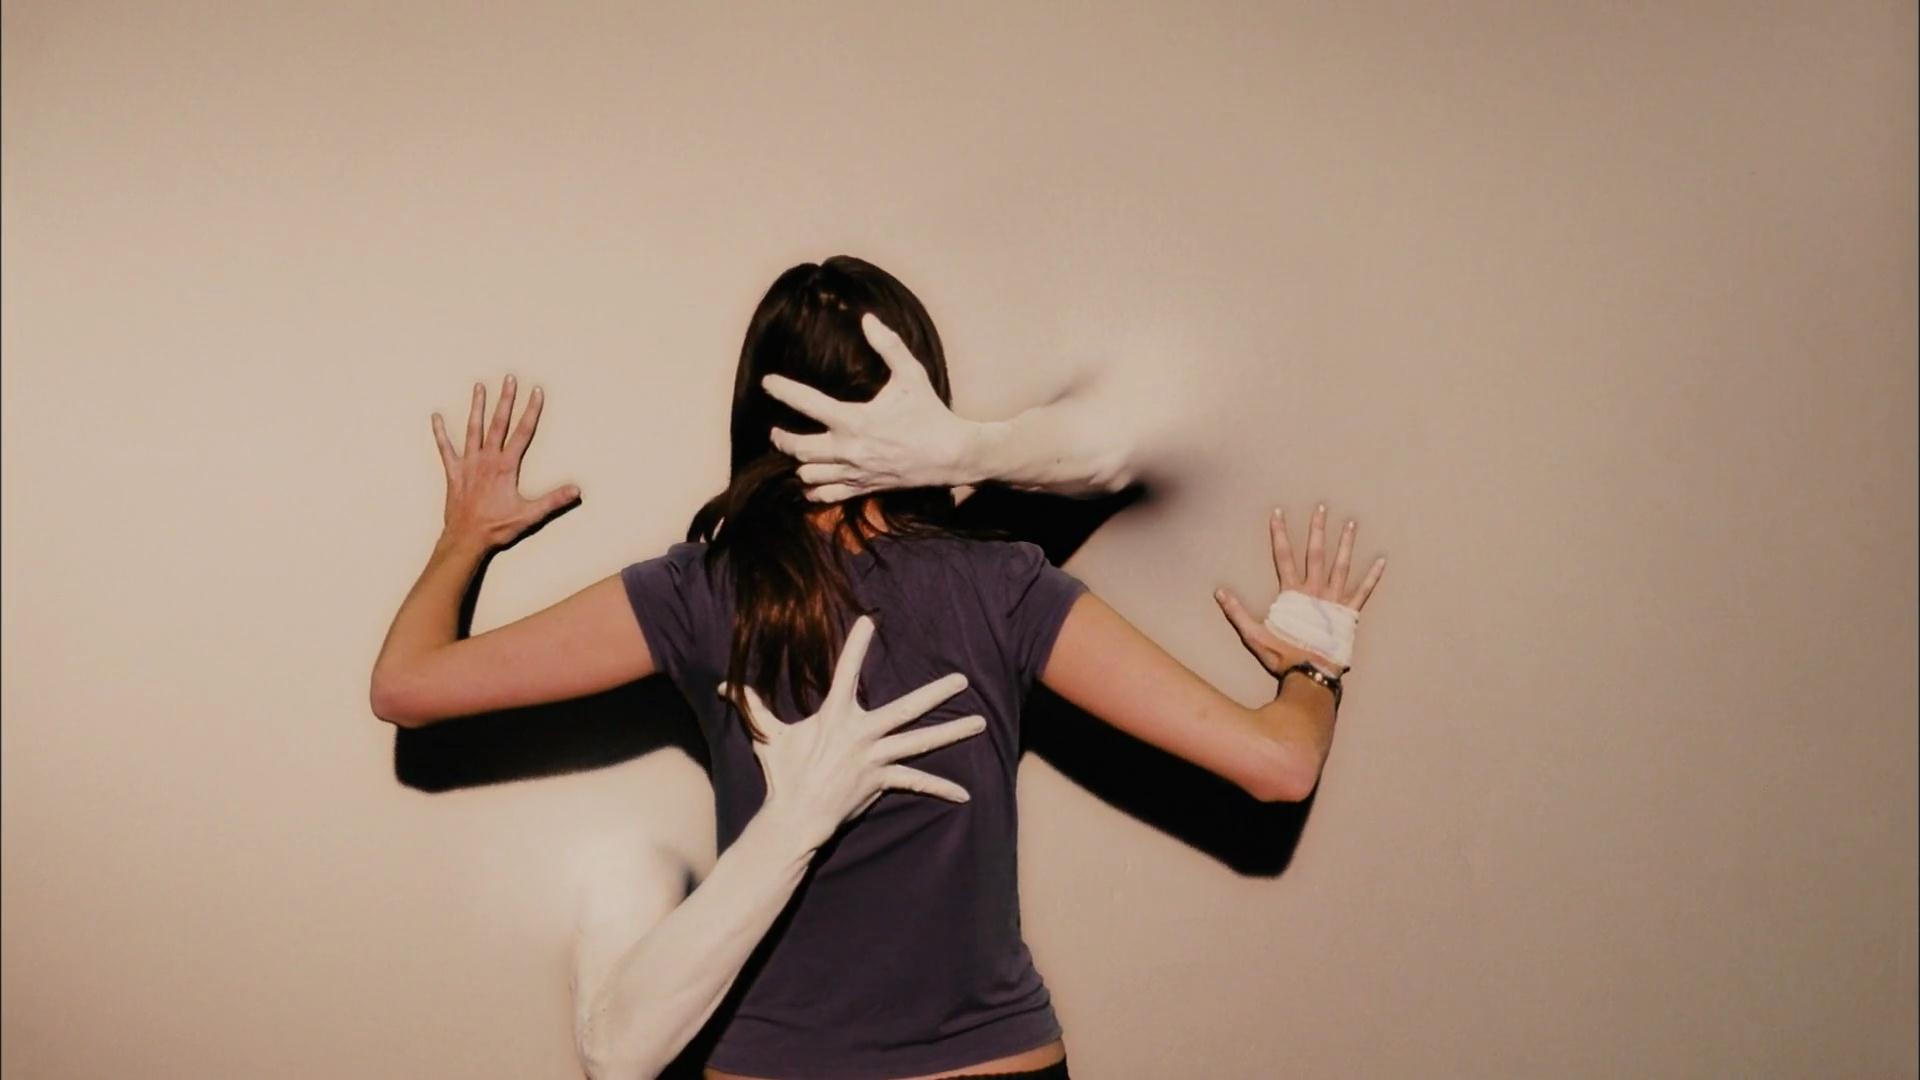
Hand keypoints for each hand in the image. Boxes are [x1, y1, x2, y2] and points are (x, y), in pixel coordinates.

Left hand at [431, 376, 579, 550]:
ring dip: (477, 407)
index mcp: (506, 466)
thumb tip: (576, 490)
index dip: (531, 411)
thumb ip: (553, 501)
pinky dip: (440, 432)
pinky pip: (445, 448)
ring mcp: (468, 464)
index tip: (536, 392)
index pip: (523, 432)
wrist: (466, 538)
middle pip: (498, 423)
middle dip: (505, 399)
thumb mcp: (530, 515)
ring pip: (473, 429)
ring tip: (479, 387)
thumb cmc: (497, 527)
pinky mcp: (453, 472)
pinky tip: (435, 417)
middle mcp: (486, 459)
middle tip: (509, 378)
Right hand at [724, 615, 982, 851]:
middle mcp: (862, 733)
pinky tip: (965, 794)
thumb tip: (723, 685)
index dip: (857, 644)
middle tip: (962, 679)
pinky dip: (941, 789)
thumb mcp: (767, 736)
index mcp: (835, 716)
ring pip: (921, 741)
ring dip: (952, 732)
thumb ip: (752, 706)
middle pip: (906, 708)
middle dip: (936, 692)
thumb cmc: (782, 774)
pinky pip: (917, 783)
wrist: (795, 816)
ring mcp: (876, 758)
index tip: (870, 621)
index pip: (846, 671)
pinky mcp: (882, 782)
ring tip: (979, 723)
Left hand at [761, 313, 978, 499]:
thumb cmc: (930, 414)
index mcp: (853, 419)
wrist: (951, 455)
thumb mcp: (911, 374)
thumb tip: (868, 319)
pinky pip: (828, 495)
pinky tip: (810, 483)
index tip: (767, 382)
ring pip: (808, 475)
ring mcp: (855, 472)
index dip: (782, 390)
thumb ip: (888, 345)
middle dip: (780, 439)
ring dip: (797, 464)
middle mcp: (848, 449)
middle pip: (798, 448)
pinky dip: (814, 490)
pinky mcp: (865, 488)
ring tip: (794, 454)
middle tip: (774, 430)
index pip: (806, 403)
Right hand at [1215, 504, 1386, 679]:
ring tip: (1351, 524)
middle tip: (1322, 508)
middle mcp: (1315, 592)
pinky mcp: (1348, 615)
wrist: (1310, 675)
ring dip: (1346, 544)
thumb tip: (1220, 593)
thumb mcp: (1254, 635)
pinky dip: (1373, 577)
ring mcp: (1334, 602)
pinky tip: (1382, 561)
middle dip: (1317, 529)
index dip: (1279, 534)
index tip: (1278, 513)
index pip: (1283, 557)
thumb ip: (1237, 612)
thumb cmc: (1282, 656)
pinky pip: (1364, 592)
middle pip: (1316, 554)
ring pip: (1342, 567)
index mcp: (1293, 594)